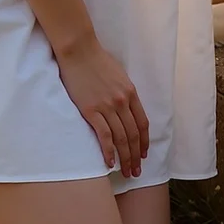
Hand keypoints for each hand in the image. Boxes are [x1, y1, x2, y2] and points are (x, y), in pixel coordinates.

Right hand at [56, 38, 149, 177]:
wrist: (79, 51)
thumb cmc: (96, 59)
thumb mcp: (118, 74)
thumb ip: (123, 91)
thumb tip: (125, 105)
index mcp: (130, 92)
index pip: (142, 123)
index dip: (144, 142)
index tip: (143, 154)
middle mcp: (122, 101)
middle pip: (133, 135)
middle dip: (136, 156)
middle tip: (136, 172)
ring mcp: (108, 107)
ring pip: (121, 139)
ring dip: (125, 158)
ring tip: (126, 172)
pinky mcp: (91, 111)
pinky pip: (104, 136)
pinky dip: (108, 152)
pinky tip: (109, 163)